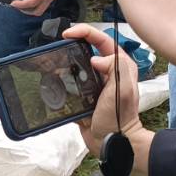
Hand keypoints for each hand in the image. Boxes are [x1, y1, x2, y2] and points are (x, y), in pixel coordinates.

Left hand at [10, 0, 63, 15]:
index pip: (31, 3)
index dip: (20, 5)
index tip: (13, 3)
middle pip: (37, 11)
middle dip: (26, 10)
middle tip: (17, 4)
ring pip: (40, 8)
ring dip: (30, 7)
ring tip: (22, 1)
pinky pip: (43, 3)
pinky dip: (35, 3)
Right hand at [64, 24, 141, 155]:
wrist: (112, 142)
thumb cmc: (119, 117)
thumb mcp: (122, 90)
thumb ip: (115, 68)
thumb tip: (94, 59)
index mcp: (120, 65)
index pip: (103, 40)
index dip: (85, 32)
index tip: (68, 34)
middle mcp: (108, 71)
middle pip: (89, 49)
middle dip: (74, 42)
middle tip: (59, 43)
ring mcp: (95, 83)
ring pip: (79, 64)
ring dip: (66, 60)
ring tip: (53, 59)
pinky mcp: (84, 95)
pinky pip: (71, 82)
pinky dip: (61, 78)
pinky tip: (52, 78)